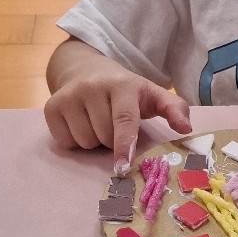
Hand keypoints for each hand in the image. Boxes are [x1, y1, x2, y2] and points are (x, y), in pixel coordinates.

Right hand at [45, 71, 191, 169]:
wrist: (85, 69)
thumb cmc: (125, 90)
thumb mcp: (152, 94)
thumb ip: (174, 109)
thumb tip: (186, 128)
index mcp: (122, 84)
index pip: (124, 120)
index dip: (124, 145)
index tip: (124, 167)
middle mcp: (91, 87)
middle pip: (104, 137)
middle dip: (112, 141)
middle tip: (115, 126)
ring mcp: (68, 96)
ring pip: (84, 141)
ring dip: (94, 142)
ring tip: (98, 123)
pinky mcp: (51, 107)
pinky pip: (65, 141)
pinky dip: (75, 140)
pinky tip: (81, 123)